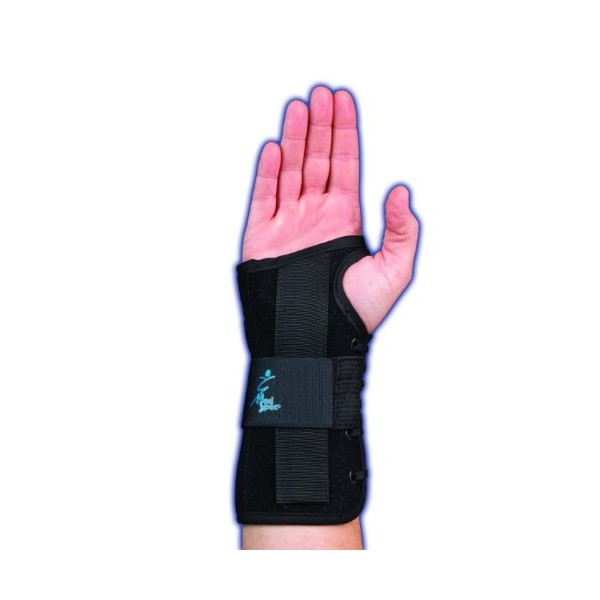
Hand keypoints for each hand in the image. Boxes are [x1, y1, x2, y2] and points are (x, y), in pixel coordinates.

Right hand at [242, 86, 418, 332]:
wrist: (316, 342)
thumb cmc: (356, 313)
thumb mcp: (395, 270)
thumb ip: (401, 229)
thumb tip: (401, 190)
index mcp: (344, 218)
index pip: (344, 165)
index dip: (345, 132)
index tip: (344, 102)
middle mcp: (315, 215)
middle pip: (317, 159)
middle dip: (320, 125)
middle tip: (321, 93)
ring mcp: (288, 224)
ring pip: (290, 171)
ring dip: (295, 139)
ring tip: (299, 108)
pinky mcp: (263, 238)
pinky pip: (264, 198)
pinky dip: (268, 173)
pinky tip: (276, 148)